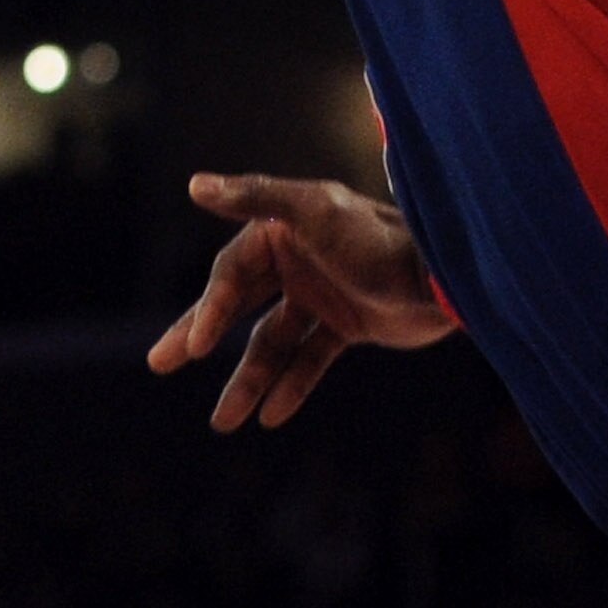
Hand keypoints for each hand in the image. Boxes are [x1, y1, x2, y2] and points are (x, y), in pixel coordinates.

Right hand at [146, 171, 456, 429]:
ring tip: (224, 422)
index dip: (209, 310)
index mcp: (281, 230)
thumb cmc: (380, 239)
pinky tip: (272, 416)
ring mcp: (320, 295)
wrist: (448, 277)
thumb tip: (194, 184)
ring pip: (271, 342)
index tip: (195, 348)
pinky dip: (293, 386)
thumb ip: (255, 198)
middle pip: (237, 305)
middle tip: (158, 362)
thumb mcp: (315, 213)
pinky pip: (309, 359)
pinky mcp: (347, 326)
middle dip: (199, 335)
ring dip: (250, 381)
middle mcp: (295, 260)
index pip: (231, 274)